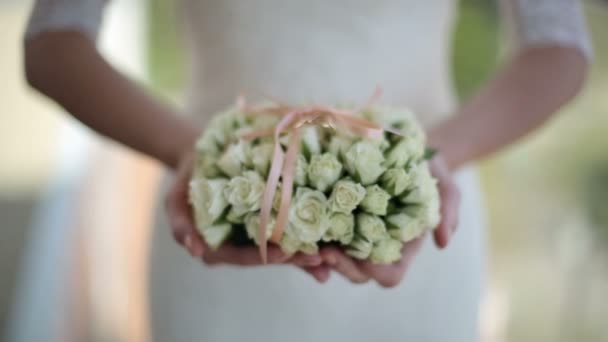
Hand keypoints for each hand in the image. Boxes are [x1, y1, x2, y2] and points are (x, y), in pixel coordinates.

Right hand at [165, 150, 330, 281]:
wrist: (204, 156)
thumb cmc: (189, 179)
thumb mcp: (175, 199)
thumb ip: (180, 225)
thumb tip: (195, 251)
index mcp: (220, 248)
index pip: (245, 257)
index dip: (266, 257)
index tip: (287, 253)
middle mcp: (242, 246)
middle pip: (270, 256)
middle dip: (295, 259)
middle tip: (320, 258)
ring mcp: (258, 236)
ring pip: (284, 249)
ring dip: (307, 256)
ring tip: (331, 259)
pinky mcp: (271, 222)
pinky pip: (291, 234)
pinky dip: (309, 241)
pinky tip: (332, 248)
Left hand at [320, 154, 460, 286]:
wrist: (403, 146)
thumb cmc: (426, 171)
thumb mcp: (444, 185)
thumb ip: (448, 210)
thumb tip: (443, 242)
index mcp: (400, 245)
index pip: (389, 274)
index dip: (377, 271)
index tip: (367, 259)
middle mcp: (374, 245)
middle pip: (356, 272)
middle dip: (342, 266)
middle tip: (326, 251)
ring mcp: (351, 233)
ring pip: (333, 260)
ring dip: (320, 257)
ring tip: (308, 241)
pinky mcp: (332, 217)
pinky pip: (316, 237)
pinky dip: (306, 240)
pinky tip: (298, 230)